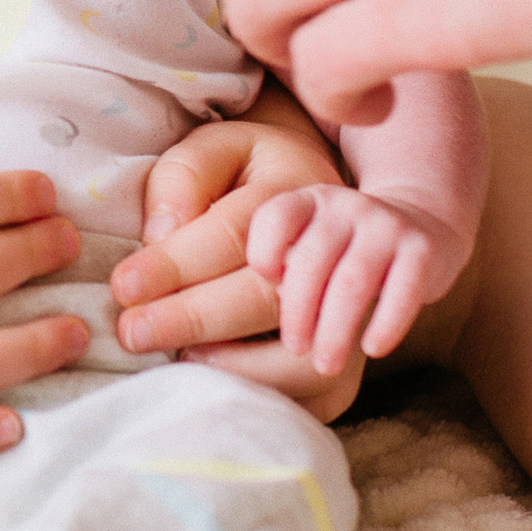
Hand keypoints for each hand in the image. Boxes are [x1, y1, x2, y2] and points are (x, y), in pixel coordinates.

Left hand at [108, 118, 359, 416]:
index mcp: (290, 185)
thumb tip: (164, 231)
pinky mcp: (406, 287)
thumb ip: (186, 177)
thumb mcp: (220, 150)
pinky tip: (273, 381)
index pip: (229, 234)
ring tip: (196, 360)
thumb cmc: (262, 176)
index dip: (174, 265)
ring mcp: (377, 257)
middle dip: (194, 318)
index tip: (125, 288)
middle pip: (266, 290)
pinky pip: (371, 345)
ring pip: (314, 335)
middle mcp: (340, 222)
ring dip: (257, 361)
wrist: (350, 200)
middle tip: (135, 334)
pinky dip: (313, 378)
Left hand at [243, 186, 468, 380]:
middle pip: (311, 261)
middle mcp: (343, 206)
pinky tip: (371, 349)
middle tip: (293, 349)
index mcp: (304, 200)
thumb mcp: (303, 233)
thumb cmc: (341, 245)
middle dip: (297, 313)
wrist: (420, 216)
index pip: (275, 217)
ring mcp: (385, 225)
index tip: (263, 292)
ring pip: (353, 282)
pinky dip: (386, 322)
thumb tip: (214, 327)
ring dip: (335, 329)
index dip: (263, 254)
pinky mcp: (423, 248)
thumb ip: (267, 261)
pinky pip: (404, 289)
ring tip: (324, 364)